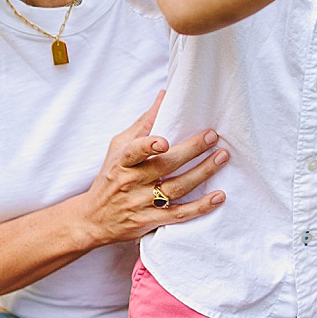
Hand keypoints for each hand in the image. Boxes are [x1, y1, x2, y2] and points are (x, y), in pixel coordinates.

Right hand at [74, 92, 227, 245]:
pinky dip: (201, 207)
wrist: (94, 220)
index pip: (133, 152)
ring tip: (222, 157)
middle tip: (212, 136)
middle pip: (165, 166)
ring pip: (177, 188)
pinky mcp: (152, 221)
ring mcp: (142, 204)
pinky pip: (180, 214)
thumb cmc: (110, 176)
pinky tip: (219, 196)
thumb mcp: (118, 148)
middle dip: (191, 150)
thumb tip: (164, 96)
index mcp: (122, 162)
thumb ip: (143, 124)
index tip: (164, 141)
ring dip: (202, 173)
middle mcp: (132, 182)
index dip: (148, 146)